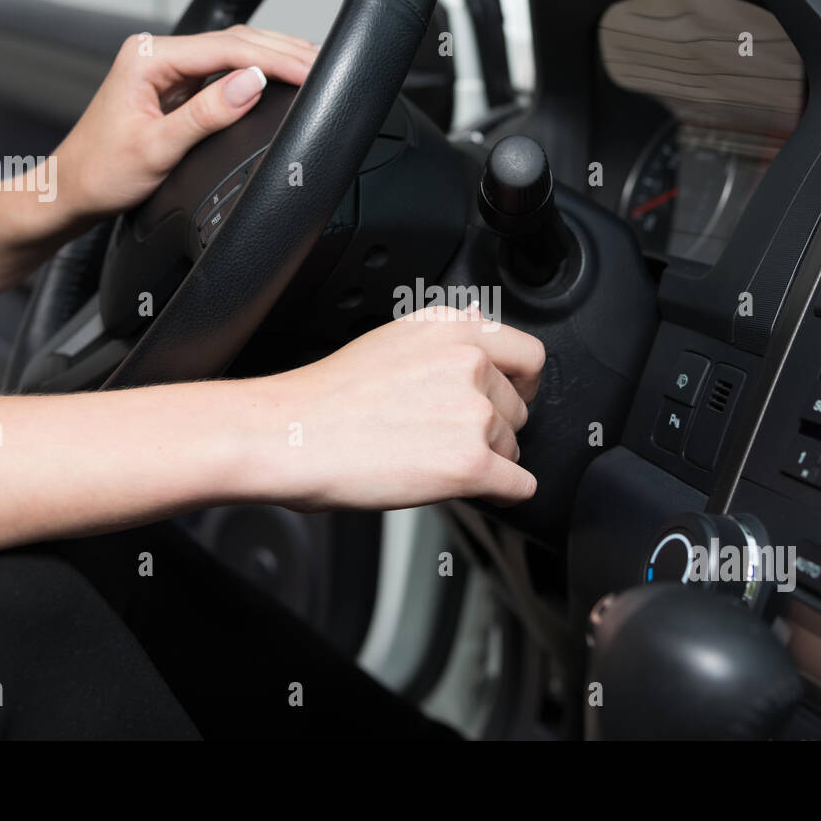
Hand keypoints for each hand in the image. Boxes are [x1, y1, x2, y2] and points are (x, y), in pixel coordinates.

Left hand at [53, 25, 317, 220]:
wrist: (70, 193)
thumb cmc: (101, 174)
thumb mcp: (158, 148)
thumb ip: (207, 114)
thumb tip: (251, 85)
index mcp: (149, 58)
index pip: (227, 48)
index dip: (274, 57)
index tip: (310, 69)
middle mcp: (157, 55)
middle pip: (234, 41)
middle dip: (282, 50)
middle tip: (325, 64)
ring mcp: (166, 70)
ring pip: (232, 52)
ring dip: (273, 57)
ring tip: (313, 64)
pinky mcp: (174, 88)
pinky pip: (223, 71)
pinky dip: (256, 72)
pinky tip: (278, 76)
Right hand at [237, 306, 545, 510]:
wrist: (291, 435)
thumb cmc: (326, 396)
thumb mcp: (393, 341)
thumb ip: (446, 344)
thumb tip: (482, 349)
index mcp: (454, 328)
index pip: (529, 355)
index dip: (519, 384)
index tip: (509, 398)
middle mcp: (472, 362)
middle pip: (519, 407)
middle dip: (494, 427)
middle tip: (449, 438)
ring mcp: (475, 413)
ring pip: (514, 447)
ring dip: (487, 459)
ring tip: (432, 459)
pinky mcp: (472, 463)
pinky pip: (518, 486)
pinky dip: (501, 492)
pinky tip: (471, 489)